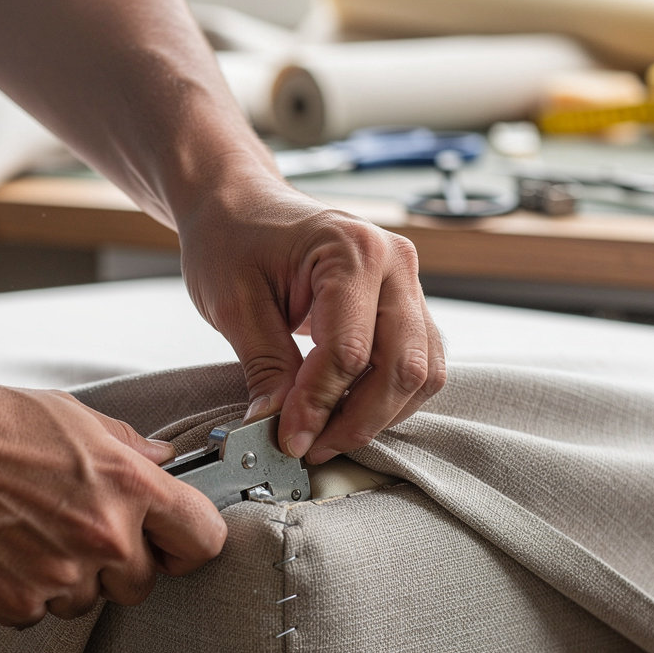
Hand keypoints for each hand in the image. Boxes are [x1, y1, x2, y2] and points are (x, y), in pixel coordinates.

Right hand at [0, 377, 226, 626]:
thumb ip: (129, 447)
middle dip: (121, 564)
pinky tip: (3, 552)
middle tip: (81, 531)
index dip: (192, 542)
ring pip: (89, 603)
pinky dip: (26, 593)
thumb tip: (163, 461)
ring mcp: (58, 576)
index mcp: (127, 486)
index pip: (204, 538)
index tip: (177, 542)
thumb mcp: (75, 417)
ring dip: (71, 580)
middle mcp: (101, 536)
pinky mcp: (14, 603)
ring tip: (31, 534)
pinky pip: (39, 614)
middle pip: (144, 582)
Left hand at [180, 177, 446, 463]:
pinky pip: (418, 365)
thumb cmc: (232, 239)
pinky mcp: (407, 305)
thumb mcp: (232, 304)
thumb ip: (264, 368)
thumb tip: (276, 429)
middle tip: (311, 448)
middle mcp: (394, 263)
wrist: (242, 205)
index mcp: (350, 250)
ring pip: (421, 373)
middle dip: (357, 421)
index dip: (318, 406)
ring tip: (326, 434)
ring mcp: (408, 284)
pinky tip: (345, 411)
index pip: (349, 351)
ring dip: (378, 416)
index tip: (289, 439)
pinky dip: (389, 399)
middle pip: (402, 367)